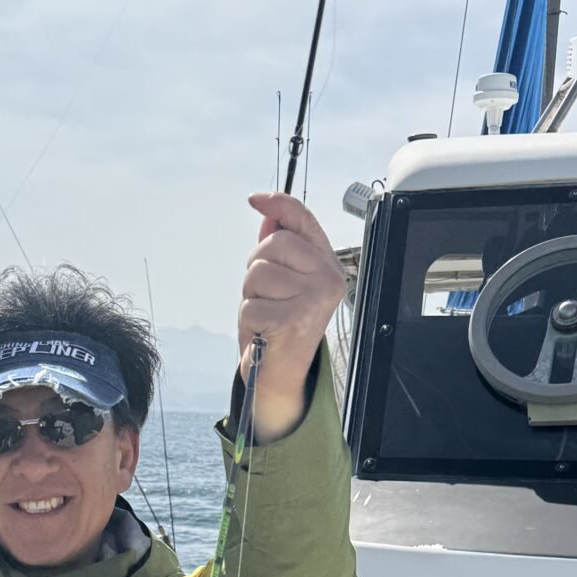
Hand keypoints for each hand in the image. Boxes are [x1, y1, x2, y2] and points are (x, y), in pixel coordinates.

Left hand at [239, 191, 346, 441]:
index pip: (302, 220)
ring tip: (265, 316)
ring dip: (250, 297)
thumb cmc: (279, 327)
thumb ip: (278, 250)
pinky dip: (248, 322)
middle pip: (272, 244)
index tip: (256, 200)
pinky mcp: (294, 320)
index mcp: (327, 264)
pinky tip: (263, 333)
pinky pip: (250, 305)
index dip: (278, 205)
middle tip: (264, 297)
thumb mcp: (279, 283)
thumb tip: (267, 215)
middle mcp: (328, 278)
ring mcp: (314, 299)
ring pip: (258, 273)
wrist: (281, 376)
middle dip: (255, 270)